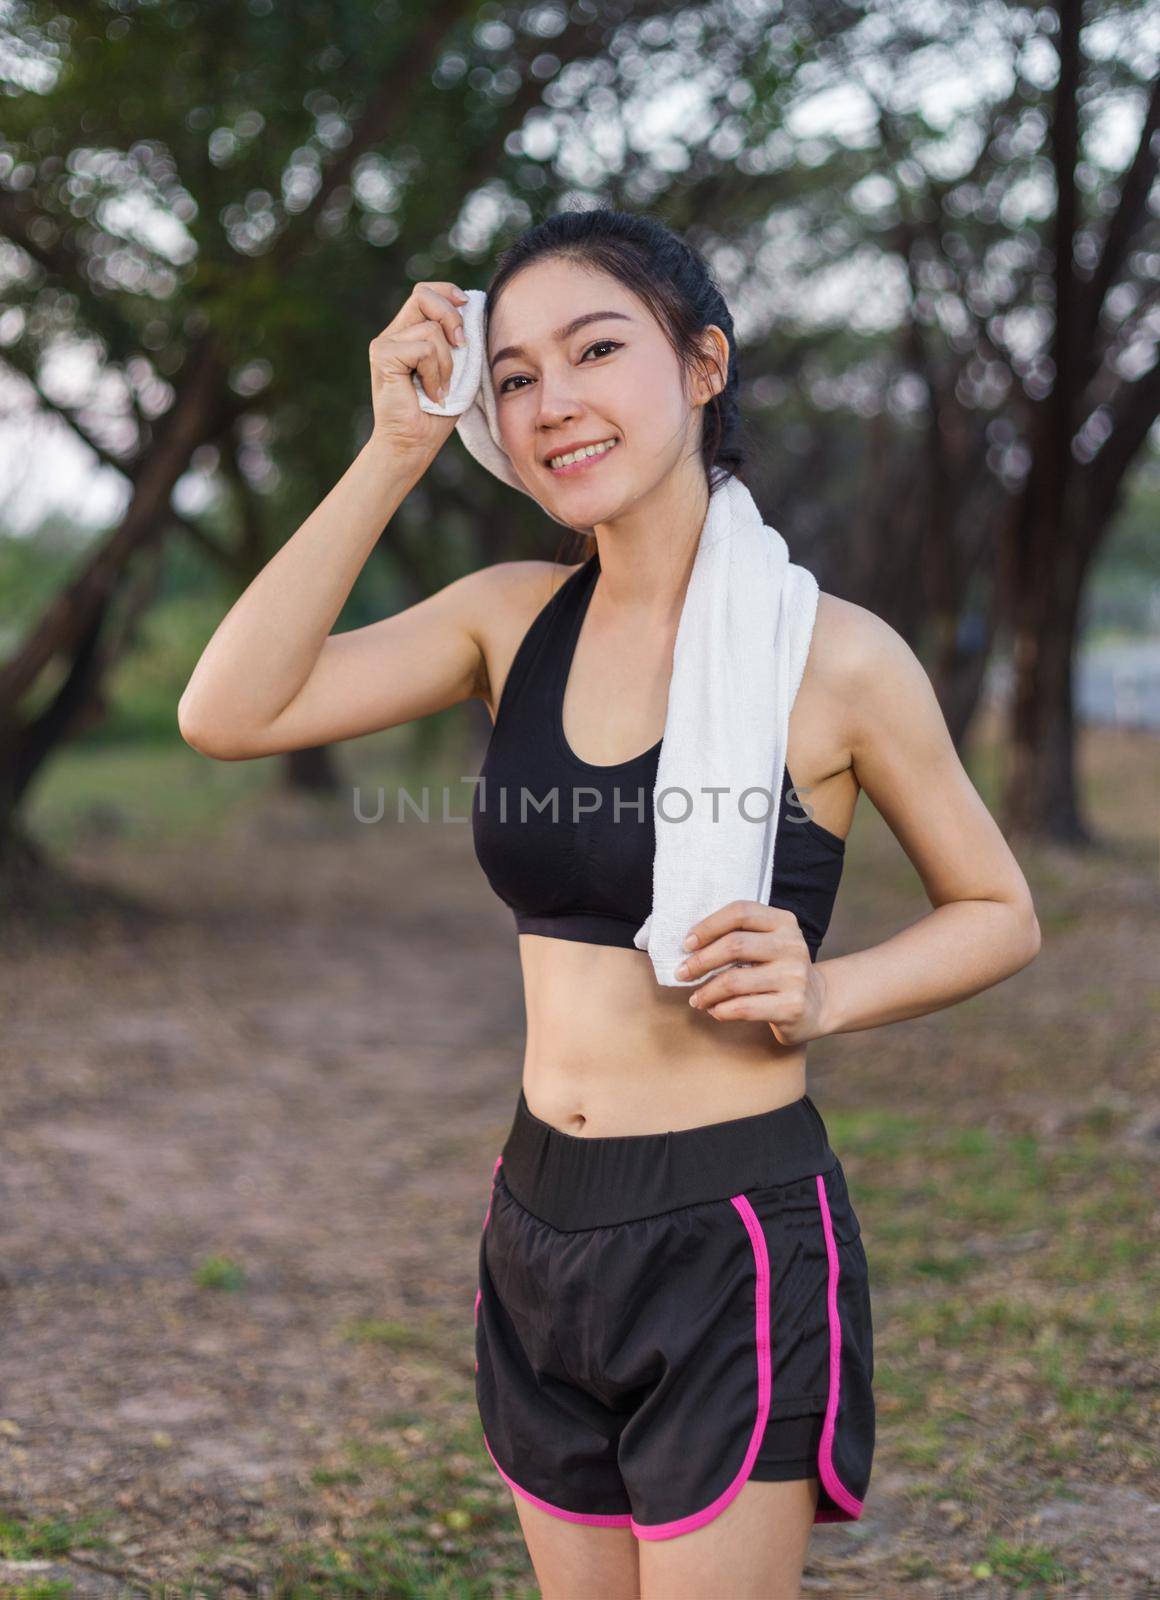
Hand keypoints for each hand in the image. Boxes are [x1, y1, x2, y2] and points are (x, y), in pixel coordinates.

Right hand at [367, 281, 469, 458]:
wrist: (413, 444)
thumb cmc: (435, 414)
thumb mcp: (458, 371)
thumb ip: (460, 342)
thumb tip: (474, 311)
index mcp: (410, 333)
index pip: (426, 293)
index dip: (448, 293)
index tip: (467, 306)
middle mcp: (395, 333)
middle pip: (423, 295)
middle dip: (451, 317)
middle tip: (461, 346)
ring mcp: (385, 343)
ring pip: (431, 330)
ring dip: (447, 364)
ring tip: (440, 389)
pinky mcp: (382, 354)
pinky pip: (423, 350)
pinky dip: (435, 374)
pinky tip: (431, 394)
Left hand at [675, 901, 827, 1044]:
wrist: (818, 1003)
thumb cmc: (779, 969)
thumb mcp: (768, 942)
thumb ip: (739, 935)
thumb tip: (689, 945)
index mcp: (784, 922)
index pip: (740, 912)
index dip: (708, 926)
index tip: (687, 943)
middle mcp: (792, 946)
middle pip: (735, 945)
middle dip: (700, 961)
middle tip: (682, 974)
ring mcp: (795, 977)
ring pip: (734, 980)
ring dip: (706, 991)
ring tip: (695, 998)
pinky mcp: (792, 1006)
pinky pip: (744, 1007)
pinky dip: (721, 1010)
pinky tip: (714, 1009)